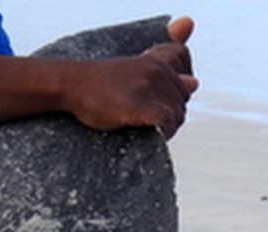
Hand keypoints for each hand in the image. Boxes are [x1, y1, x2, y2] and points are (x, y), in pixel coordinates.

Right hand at [65, 17, 197, 138]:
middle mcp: (158, 70)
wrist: (72, 85)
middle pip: (182, 101)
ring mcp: (149, 86)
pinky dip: (164, 132)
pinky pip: (167, 122)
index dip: (177, 95)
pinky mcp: (140, 104)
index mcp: (157, 61)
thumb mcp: (135, 72)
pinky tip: (151, 134)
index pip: (186, 79)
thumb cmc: (101, 84)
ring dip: (167, 126)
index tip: (158, 103)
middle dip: (170, 114)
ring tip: (146, 128)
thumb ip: (166, 76)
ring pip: (177, 114)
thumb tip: (196, 83)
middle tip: (147, 121)